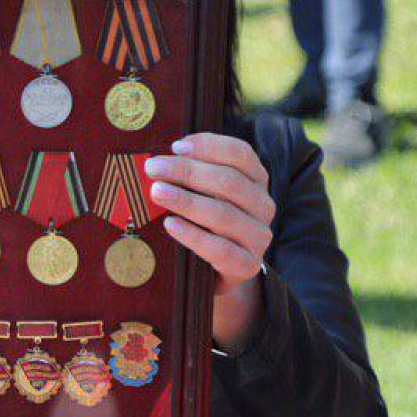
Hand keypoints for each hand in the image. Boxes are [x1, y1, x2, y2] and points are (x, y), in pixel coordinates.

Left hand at [144, 134, 274, 353]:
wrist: (216, 271)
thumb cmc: (203, 222)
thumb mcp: (201, 194)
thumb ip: (189, 175)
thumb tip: (155, 159)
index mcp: (255, 179)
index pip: (239, 153)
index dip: (208, 145)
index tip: (174, 146)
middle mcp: (263, 205)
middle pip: (229, 181)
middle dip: (187, 171)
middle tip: (153, 168)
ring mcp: (258, 237)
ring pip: (224, 214)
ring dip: (186, 200)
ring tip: (157, 192)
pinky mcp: (247, 265)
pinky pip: (221, 249)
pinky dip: (193, 236)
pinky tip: (170, 225)